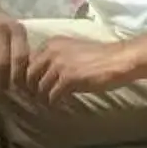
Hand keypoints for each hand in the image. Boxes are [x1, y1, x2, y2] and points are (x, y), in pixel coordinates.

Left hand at [21, 34, 135, 102]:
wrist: (118, 60)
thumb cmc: (98, 57)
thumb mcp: (72, 50)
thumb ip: (55, 58)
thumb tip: (41, 75)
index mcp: (51, 43)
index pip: (28, 61)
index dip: (30, 76)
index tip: (34, 85)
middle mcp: (52, 51)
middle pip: (29, 75)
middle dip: (32, 88)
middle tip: (38, 97)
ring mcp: (59, 64)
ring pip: (40, 87)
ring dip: (43, 97)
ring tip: (49, 103)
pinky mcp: (68, 78)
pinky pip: (52, 95)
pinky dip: (54, 102)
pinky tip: (59, 104)